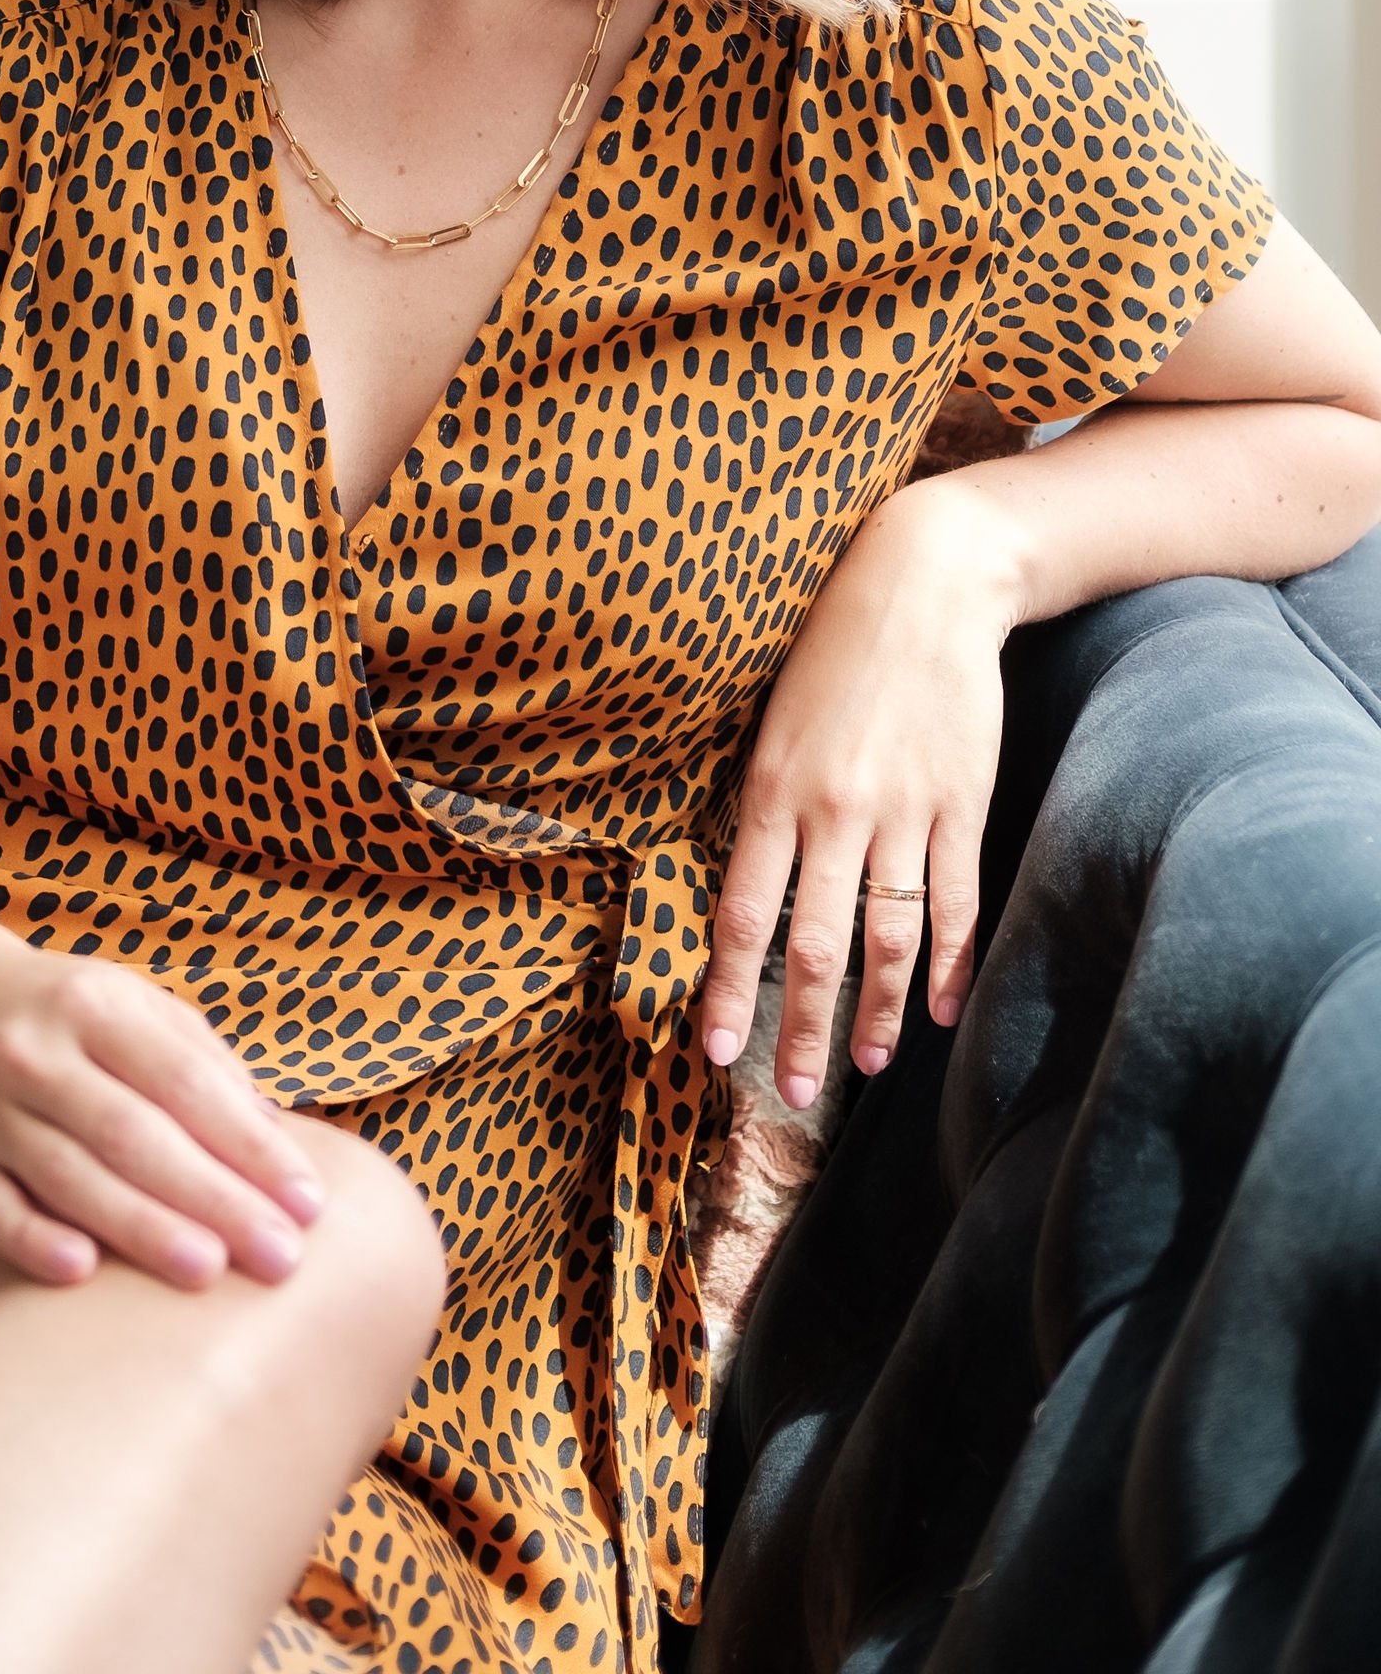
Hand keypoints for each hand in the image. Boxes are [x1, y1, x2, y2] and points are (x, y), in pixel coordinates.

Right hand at [0, 919, 325, 1290]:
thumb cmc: (68, 1017)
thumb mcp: (135, 1006)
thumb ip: (206, 1062)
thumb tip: (280, 1136)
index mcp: (93, 1005)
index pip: (185, 1082)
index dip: (249, 1145)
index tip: (309, 1203)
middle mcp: (33, 1052)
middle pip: (133, 1134)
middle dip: (213, 1199)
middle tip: (282, 1259)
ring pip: (67, 1174)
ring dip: (140, 1227)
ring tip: (208, 1273)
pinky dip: (31, 1239)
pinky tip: (82, 1272)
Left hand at [700, 480, 1020, 1104]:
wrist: (927, 583)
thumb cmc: (831, 646)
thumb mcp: (772, 719)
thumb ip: (761, 805)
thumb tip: (745, 891)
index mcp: (774, 788)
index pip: (741, 913)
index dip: (726, 991)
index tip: (716, 1054)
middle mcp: (837, 810)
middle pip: (813, 946)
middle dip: (799, 1029)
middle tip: (793, 1096)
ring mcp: (906, 812)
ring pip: (887, 941)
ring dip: (875, 1015)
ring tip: (862, 1067)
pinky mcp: (963, 805)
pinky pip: (954, 902)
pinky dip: (949, 964)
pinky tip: (944, 1010)